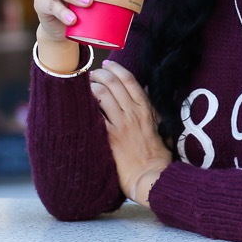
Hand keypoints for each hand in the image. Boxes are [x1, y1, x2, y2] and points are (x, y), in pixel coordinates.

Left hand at [89, 61, 170, 205]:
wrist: (151, 177)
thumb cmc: (157, 155)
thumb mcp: (160, 127)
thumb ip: (150, 111)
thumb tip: (142, 96)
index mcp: (146, 109)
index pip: (130, 80)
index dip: (116, 69)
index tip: (106, 64)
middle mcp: (133, 113)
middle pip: (113, 83)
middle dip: (99, 74)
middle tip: (90, 75)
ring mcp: (121, 124)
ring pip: (102, 94)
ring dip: (90, 87)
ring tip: (84, 88)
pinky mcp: (110, 138)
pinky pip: (95, 115)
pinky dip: (87, 107)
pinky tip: (80, 106)